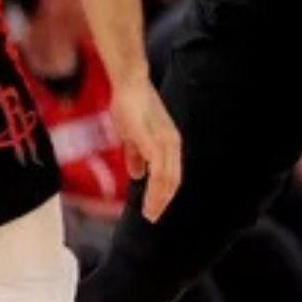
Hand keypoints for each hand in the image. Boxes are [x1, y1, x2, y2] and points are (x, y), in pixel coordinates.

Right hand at [111, 80, 181, 222]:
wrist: (129, 84)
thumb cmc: (129, 105)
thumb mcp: (132, 135)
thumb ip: (135, 155)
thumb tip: (136, 175)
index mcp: (167, 143)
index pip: (170, 175)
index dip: (162, 193)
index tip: (152, 209)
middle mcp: (171, 144)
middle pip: (172, 180)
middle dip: (161, 201)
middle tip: (151, 218)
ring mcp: (164, 142)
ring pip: (167, 179)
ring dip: (158, 199)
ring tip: (149, 213)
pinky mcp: (154, 141)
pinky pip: (158, 170)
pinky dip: (154, 188)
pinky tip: (147, 197)